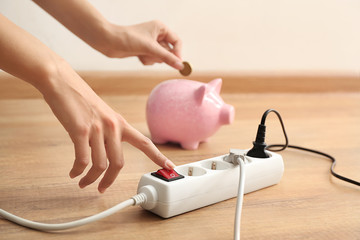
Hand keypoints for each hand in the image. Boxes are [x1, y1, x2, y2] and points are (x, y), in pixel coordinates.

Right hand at [43, 63, 174, 192]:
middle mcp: (113, 127)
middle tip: (102, 188)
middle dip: (110, 181)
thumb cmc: (80, 99)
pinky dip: (78, 171)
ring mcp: (97, 129)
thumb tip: (102, 153)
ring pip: (100, 166)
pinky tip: (73, 173)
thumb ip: (107, 133)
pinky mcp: (80, 131)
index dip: (158, 156)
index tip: (170, 166)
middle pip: (119, 163)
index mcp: (120, 123)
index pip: (144, 143)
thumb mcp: (102, 115)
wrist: (62, 82)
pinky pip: (82, 160)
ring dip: (90, 179)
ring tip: (83, 182)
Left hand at [102, 20, 183, 69]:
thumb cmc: (128, 39)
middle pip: (169, 51)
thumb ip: (167, 57)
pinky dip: (147, 60)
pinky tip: (138, 56)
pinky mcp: (144, 50)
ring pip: (160, 57)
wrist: (109, 42)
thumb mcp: (150, 48)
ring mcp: (151, 43)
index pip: (177, 41)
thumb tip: (180, 66)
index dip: (178, 52)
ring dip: (152, 59)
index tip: (177, 64)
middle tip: (150, 54)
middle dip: (160, 56)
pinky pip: (152, 60)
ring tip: (142, 54)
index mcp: (160, 28)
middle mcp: (157, 34)